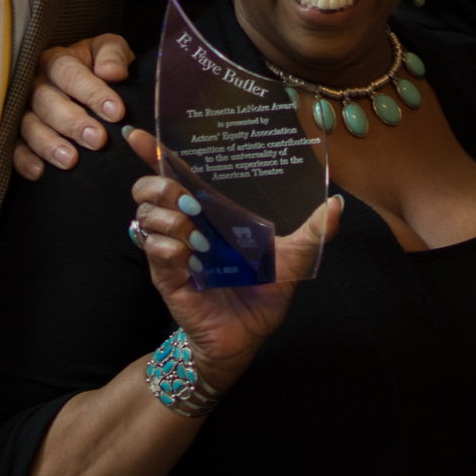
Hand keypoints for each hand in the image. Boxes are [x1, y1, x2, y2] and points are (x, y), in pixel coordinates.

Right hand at [13, 34, 135, 178]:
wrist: (89, 88)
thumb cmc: (99, 66)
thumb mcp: (110, 51)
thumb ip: (113, 54)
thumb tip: (111, 72)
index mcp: (56, 61)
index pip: (69, 73)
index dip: (92, 92)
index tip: (116, 112)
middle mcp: (34, 83)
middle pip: (47, 101)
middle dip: (73, 122)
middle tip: (98, 139)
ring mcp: (22, 110)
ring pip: (28, 125)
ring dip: (48, 143)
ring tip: (70, 160)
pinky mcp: (16, 135)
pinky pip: (14, 147)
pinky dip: (24, 160)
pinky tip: (39, 172)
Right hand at [124, 128, 341, 392]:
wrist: (244, 341)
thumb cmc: (261, 296)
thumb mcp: (292, 261)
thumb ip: (312, 233)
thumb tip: (337, 204)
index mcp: (209, 214)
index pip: (173, 176)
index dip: (153, 153)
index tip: (139, 134)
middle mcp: (184, 226)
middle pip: (148, 189)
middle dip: (161, 185)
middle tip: (189, 201)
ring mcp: (171, 251)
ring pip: (147, 217)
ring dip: (172, 219)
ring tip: (200, 238)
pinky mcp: (166, 276)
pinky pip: (156, 250)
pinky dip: (172, 248)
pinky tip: (192, 258)